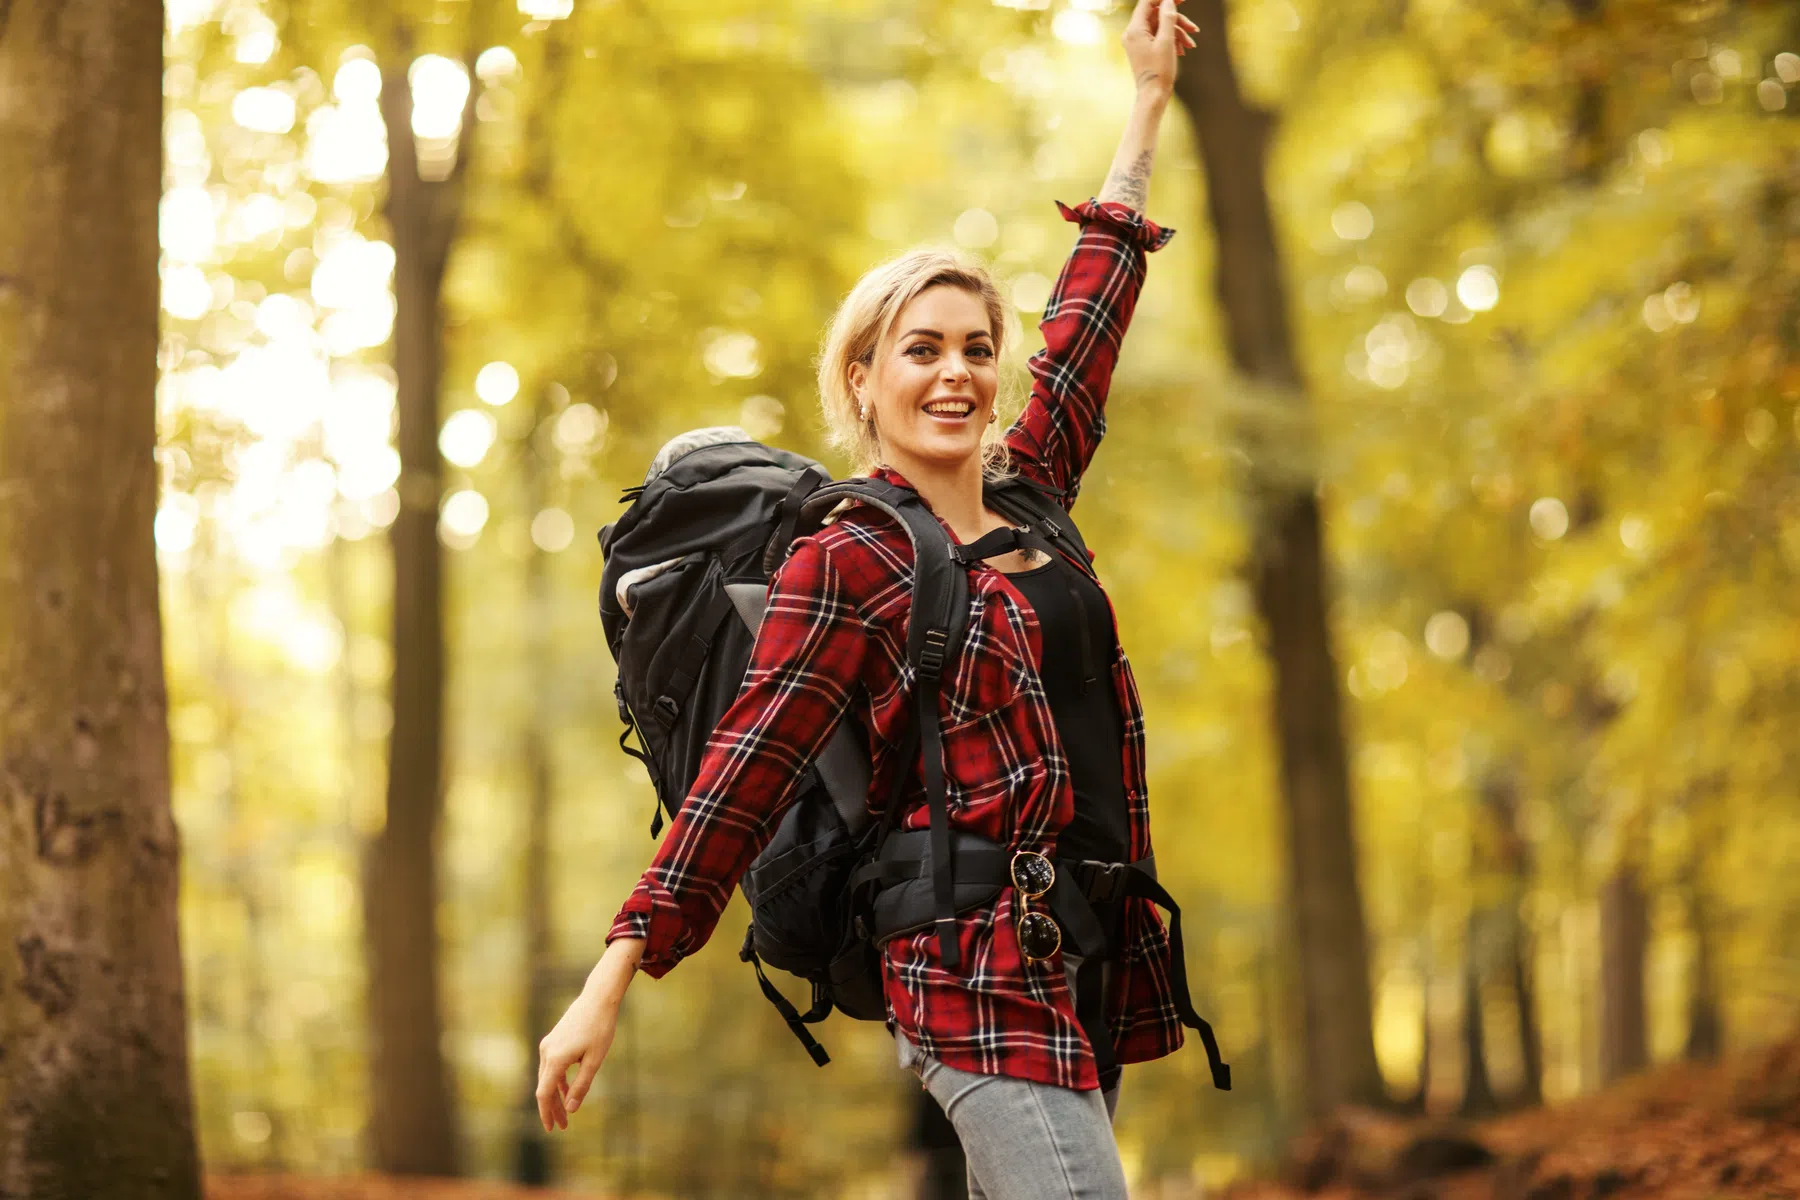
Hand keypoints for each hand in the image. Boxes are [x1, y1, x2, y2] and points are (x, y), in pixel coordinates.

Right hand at [535, 939, 641, 1131]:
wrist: (598, 999)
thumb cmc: (600, 1028)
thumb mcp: (594, 1060)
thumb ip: (582, 1086)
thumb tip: (571, 1109)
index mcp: (556, 1058)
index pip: (544, 1093)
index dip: (546, 1113)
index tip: (551, 1128)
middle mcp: (547, 1052)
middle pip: (545, 1087)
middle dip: (553, 1108)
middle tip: (563, 1127)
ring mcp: (549, 1045)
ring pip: (548, 1078)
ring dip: (556, 1096)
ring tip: (567, 1114)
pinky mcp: (554, 1041)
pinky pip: (553, 1067)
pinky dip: (559, 1081)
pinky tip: (568, 1092)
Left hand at [1122, 0, 1197, 98]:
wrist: (1153, 95)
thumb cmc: (1159, 71)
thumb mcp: (1166, 42)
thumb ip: (1167, 18)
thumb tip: (1168, 0)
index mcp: (1135, 30)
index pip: (1147, 2)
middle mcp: (1133, 33)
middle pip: (1157, 14)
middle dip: (1177, 20)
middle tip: (1193, 26)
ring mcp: (1138, 41)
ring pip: (1161, 26)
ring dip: (1178, 32)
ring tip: (1191, 43)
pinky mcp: (1144, 48)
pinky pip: (1159, 36)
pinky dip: (1173, 40)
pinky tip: (1184, 50)